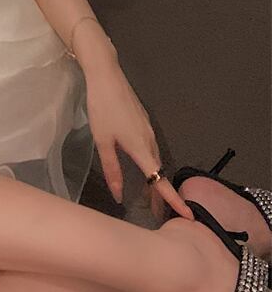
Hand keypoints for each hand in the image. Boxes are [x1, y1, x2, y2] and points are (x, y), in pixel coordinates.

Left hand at [84, 62, 193, 221]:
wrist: (106, 75)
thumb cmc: (102, 108)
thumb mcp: (103, 141)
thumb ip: (112, 169)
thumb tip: (119, 195)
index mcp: (141, 147)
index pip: (160, 179)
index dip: (173, 198)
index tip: (189, 215)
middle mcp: (149, 140)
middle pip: (159, 171)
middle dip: (161, 193)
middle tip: (158, 213)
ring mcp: (148, 129)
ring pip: (155, 159)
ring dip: (154, 177)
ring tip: (148, 195)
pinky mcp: (143, 121)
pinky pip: (150, 148)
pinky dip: (150, 163)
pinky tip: (142, 166)